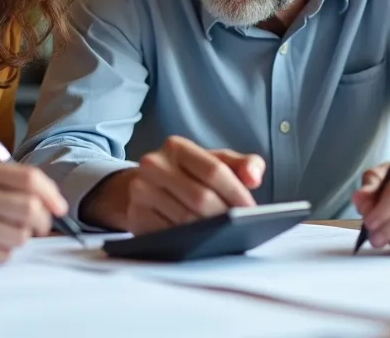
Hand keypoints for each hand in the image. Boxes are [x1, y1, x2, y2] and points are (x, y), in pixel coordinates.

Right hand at [0, 158, 66, 265]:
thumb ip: (15, 183)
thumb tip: (55, 204)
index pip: (30, 178)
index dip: (51, 194)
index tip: (59, 208)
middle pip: (30, 209)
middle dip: (42, 221)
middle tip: (39, 226)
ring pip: (21, 236)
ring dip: (20, 237)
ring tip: (4, 232)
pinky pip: (4, 255)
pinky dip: (4, 251)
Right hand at [125, 135, 264, 234]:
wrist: (142, 186)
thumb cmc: (186, 175)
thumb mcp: (214, 161)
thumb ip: (242, 163)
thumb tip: (254, 178)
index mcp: (176, 147)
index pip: (213, 170)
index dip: (236, 192)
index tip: (251, 210)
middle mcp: (154, 164)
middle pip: (200, 197)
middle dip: (225, 216)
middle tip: (240, 228)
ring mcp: (141, 191)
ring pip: (184, 220)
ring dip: (209, 232)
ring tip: (225, 235)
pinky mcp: (135, 216)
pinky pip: (167, 234)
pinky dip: (188, 241)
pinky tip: (201, 242)